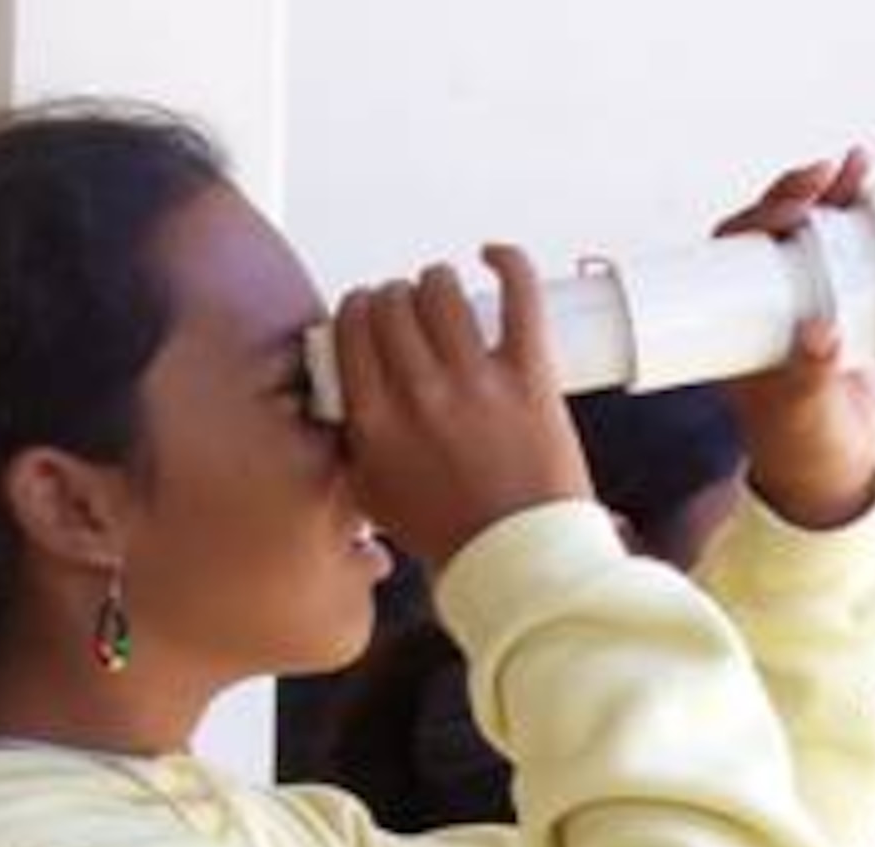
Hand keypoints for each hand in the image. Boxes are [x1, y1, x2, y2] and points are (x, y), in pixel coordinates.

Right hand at [335, 246, 591, 567]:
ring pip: (442, 290)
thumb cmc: (454, 538)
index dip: (358, 311)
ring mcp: (476, 381)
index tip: (367, 315)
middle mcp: (419, 393)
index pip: (351, 328)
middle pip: (392, 304)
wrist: (520, 562)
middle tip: (409, 312)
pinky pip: (518, 294)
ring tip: (445, 294)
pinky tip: (495, 257)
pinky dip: (508, 262)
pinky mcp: (529, 376)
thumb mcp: (375, 499)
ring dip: (438, 282)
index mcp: (376, 421)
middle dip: (396, 298)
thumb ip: (354, 449)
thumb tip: (345, 411)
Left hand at [716, 152, 874, 529]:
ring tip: (866, 167)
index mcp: (732, 322)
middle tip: (836, 172)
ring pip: (816, 233)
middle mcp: (765, 304)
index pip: (734, 252)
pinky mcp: (844, 307)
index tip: (792, 206)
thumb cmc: (803, 449)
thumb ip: (807, 378)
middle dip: (804, 190)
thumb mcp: (800, 412)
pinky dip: (868, 221)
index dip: (759, 216)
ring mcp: (806, 303)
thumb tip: (822, 333)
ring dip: (838, 192)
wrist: (834, 474)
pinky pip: (852, 254)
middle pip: (777, 229)